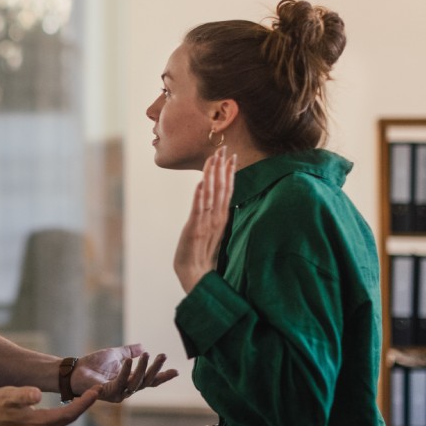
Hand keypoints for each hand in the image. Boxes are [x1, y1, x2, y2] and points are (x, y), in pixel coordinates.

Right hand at [0, 385, 100, 425]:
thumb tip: (37, 394)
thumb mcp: (7, 395)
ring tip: (87, 397)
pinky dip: (65, 414)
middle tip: (97, 391)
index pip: (68, 415)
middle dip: (84, 406)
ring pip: (62, 422)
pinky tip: (69, 406)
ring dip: (76, 410)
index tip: (96, 391)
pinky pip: (54, 423)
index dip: (84, 403)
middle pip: (68, 420)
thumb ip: (23, 394)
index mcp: (36, 423)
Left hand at [72, 344, 178, 402]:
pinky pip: (120, 382)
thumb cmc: (93, 364)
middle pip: (146, 381)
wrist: (74, 371)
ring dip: (143, 368)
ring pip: (136, 383)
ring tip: (148, 355)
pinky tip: (131, 360)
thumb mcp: (115, 354)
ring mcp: (118, 393)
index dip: (162, 376)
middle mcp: (126, 389)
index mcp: (130, 380)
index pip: (149, 380)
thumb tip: (143, 346)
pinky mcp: (108, 393)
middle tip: (163, 355)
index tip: (177, 370)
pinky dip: (126, 371)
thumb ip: (129, 352)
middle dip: (156, 369)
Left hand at [174, 146, 235, 293]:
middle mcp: (217, 219)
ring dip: (212, 176)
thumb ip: (217, 218)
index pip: (228, 191)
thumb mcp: (213, 233)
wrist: (196, 276)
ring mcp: (206, 224)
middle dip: (222, 168)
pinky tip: (200, 183)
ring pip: (211, 195)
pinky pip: (198, 210)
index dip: (229, 174)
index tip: (231, 157)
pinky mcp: (194, 230)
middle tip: (224, 149)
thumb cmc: (204, 256)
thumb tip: (220, 204)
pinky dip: (199, 196)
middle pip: (222, 189)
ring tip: (213, 159)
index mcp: (222, 218)